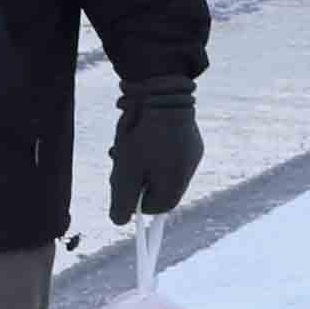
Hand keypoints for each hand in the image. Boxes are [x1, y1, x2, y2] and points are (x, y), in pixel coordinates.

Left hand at [110, 74, 200, 225]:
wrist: (161, 87)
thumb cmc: (143, 132)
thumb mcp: (126, 169)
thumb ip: (122, 200)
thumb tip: (119, 221)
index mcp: (177, 181)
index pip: (157, 207)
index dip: (136, 201)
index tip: (121, 188)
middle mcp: (190, 167)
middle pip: (158, 186)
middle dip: (135, 177)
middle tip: (117, 160)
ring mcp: (192, 148)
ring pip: (161, 166)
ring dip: (140, 160)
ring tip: (123, 142)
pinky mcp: (189, 132)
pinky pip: (168, 149)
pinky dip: (152, 146)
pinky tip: (137, 129)